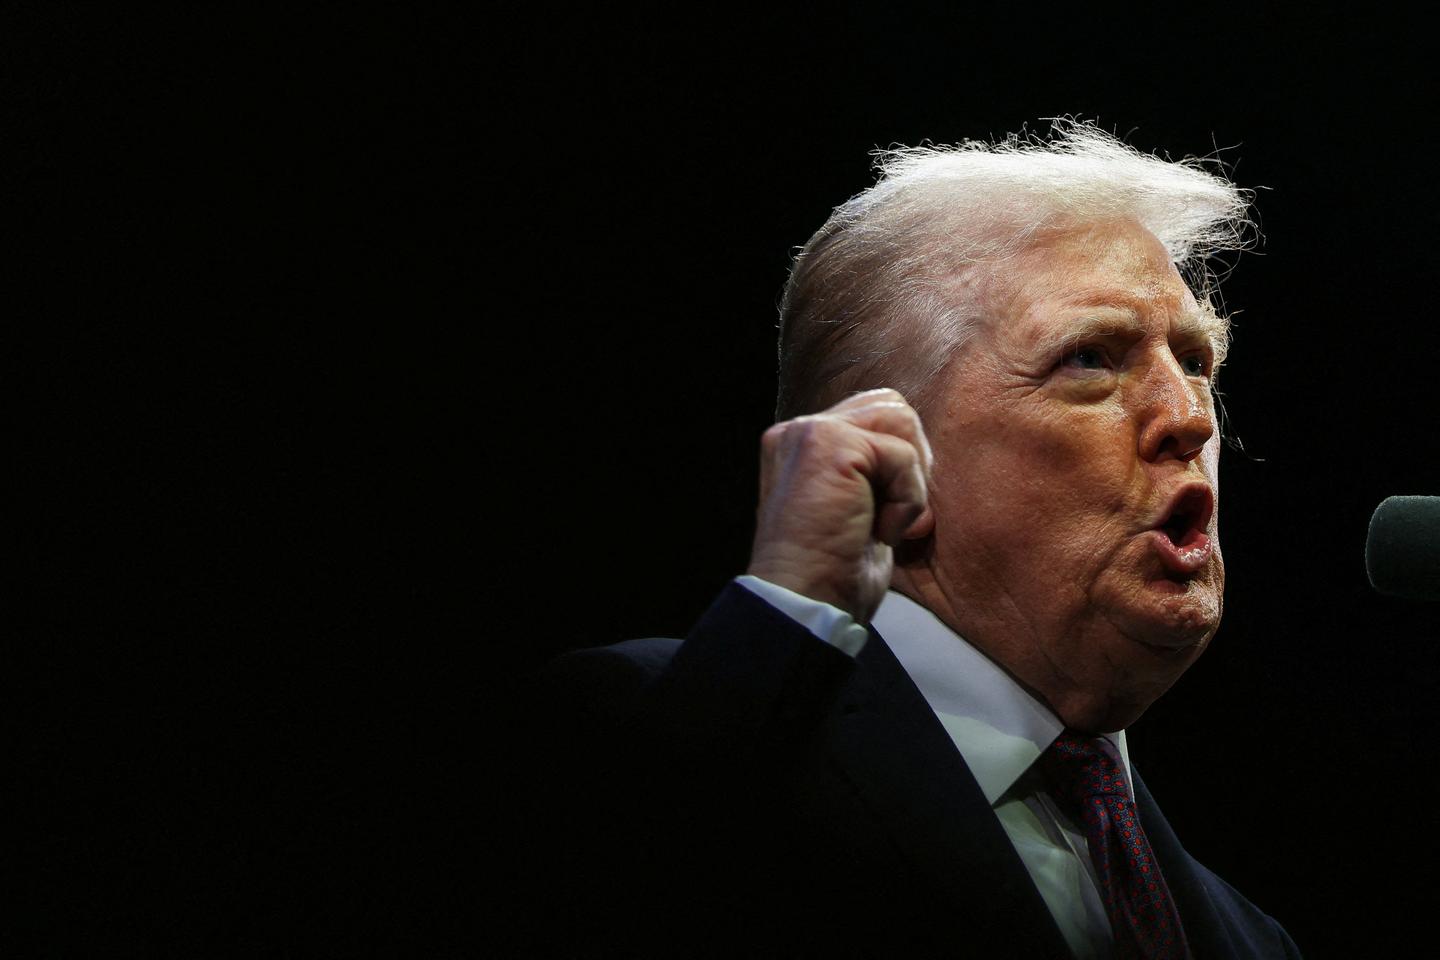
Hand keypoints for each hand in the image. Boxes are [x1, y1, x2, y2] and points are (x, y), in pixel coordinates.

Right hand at [746, 389, 934, 622]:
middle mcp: (799, 431)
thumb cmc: (833, 573)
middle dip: (911, 464)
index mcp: (801, 445)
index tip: (889, 519)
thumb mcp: (858, 513)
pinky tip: (879, 532)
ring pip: (900, 422)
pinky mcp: (830, 445)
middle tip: (897, 518)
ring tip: (885, 522)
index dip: (900, 463)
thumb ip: (875, 475)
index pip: (874, 417)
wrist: (804, 603)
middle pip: (892, 409)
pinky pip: (903, 455)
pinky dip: (907, 500)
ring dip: (908, 481)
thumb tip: (922, 461)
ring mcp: (811, 433)